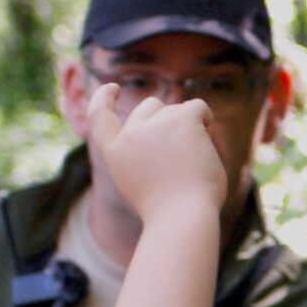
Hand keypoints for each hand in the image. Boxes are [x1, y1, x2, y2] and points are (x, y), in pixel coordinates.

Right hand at [90, 83, 226, 225]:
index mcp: (116, 154)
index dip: (103, 98)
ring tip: (194, 160)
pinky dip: (205, 117)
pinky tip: (207, 135)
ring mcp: (155, 126)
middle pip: (149, 107)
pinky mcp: (182, 120)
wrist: (182, 218)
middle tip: (183, 149)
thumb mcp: (144, 187)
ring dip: (189, 129)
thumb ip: (144, 159)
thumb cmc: (170, 212)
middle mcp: (131, 135)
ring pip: (176, 110)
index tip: (112, 88)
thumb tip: (166, 135)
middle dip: (167, 119)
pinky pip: (197, 106)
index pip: (99, 117)